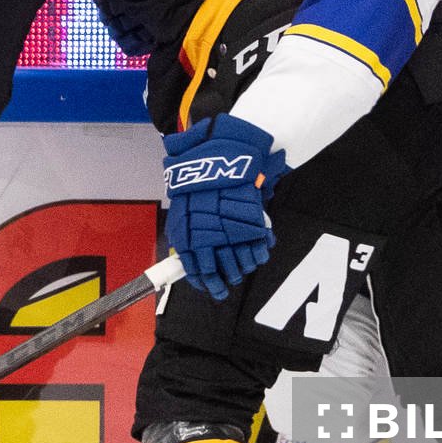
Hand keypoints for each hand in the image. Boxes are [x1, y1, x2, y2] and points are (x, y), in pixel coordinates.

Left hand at [162, 114, 289, 299]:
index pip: (194, 269)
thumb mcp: (182, 202)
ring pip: (239, 262)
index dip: (202, 282)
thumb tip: (186, 256)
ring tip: (242, 269)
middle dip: (222, 284)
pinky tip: (257, 254)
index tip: (207, 286)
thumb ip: (184, 229)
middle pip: (218, 271)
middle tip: (224, 290)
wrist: (222, 152)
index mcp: (187, 233)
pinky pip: (257, 248)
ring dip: (241, 269)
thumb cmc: (199, 174)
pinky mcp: (252, 224)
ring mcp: (231, 232)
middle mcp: (208, 236)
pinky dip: (259, 254)